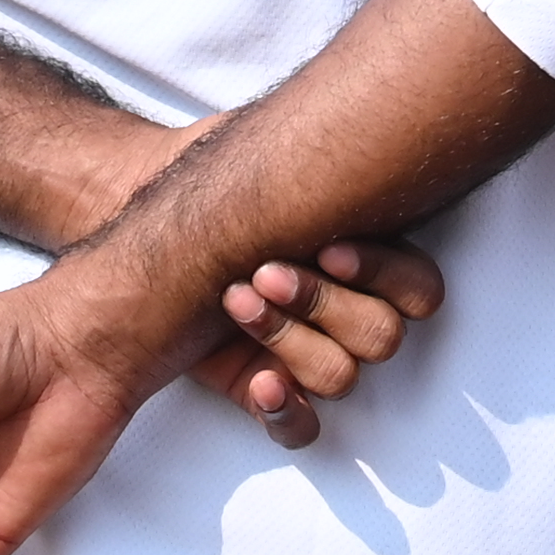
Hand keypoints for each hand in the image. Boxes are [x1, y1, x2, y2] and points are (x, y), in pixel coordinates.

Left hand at [47, 105, 446, 452]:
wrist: (135, 215)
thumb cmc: (209, 180)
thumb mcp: (277, 156)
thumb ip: (336, 157)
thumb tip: (379, 128)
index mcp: (363, 254)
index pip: (419, 289)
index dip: (380, 272)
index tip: (326, 245)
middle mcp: (344, 307)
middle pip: (380, 337)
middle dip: (322, 303)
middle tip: (262, 272)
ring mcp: (305, 351)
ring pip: (341, 377)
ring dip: (291, 342)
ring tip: (233, 302)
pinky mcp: (262, 387)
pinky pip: (303, 426)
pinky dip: (286, 411)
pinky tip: (258, 385)